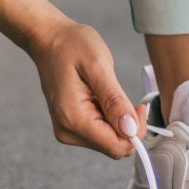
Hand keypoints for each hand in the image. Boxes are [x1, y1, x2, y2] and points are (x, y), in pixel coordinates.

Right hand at [29, 21, 146, 158]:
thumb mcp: (98, 66)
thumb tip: (131, 129)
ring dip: (118, 122)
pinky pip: (100, 134)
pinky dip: (109, 120)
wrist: (48, 40)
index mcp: (73, 118)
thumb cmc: (71, 46)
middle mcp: (68, 131)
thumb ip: (115, 101)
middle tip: (126, 96)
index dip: (136, 131)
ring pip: (109, 142)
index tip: (139, 105)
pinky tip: (101, 99)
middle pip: (114, 147)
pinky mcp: (70, 128)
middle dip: (128, 126)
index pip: (117, 146)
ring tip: (107, 93)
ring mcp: (67, 131)